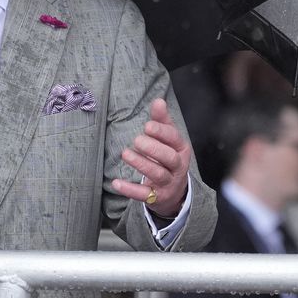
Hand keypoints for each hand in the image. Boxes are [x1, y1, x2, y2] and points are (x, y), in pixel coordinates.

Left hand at [112, 98, 190, 217]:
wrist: (174, 192)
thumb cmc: (168, 158)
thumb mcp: (168, 140)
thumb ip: (162, 121)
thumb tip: (159, 100)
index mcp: (181, 149)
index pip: (174, 139)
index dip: (162, 133)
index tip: (147, 126)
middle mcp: (178, 166)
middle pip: (169, 157)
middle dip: (154, 148)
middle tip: (137, 140)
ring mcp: (168, 183)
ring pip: (158, 174)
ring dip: (142, 164)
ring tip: (125, 154)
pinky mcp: (157, 197)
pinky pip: (144, 194)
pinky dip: (130, 190)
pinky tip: (116, 183)